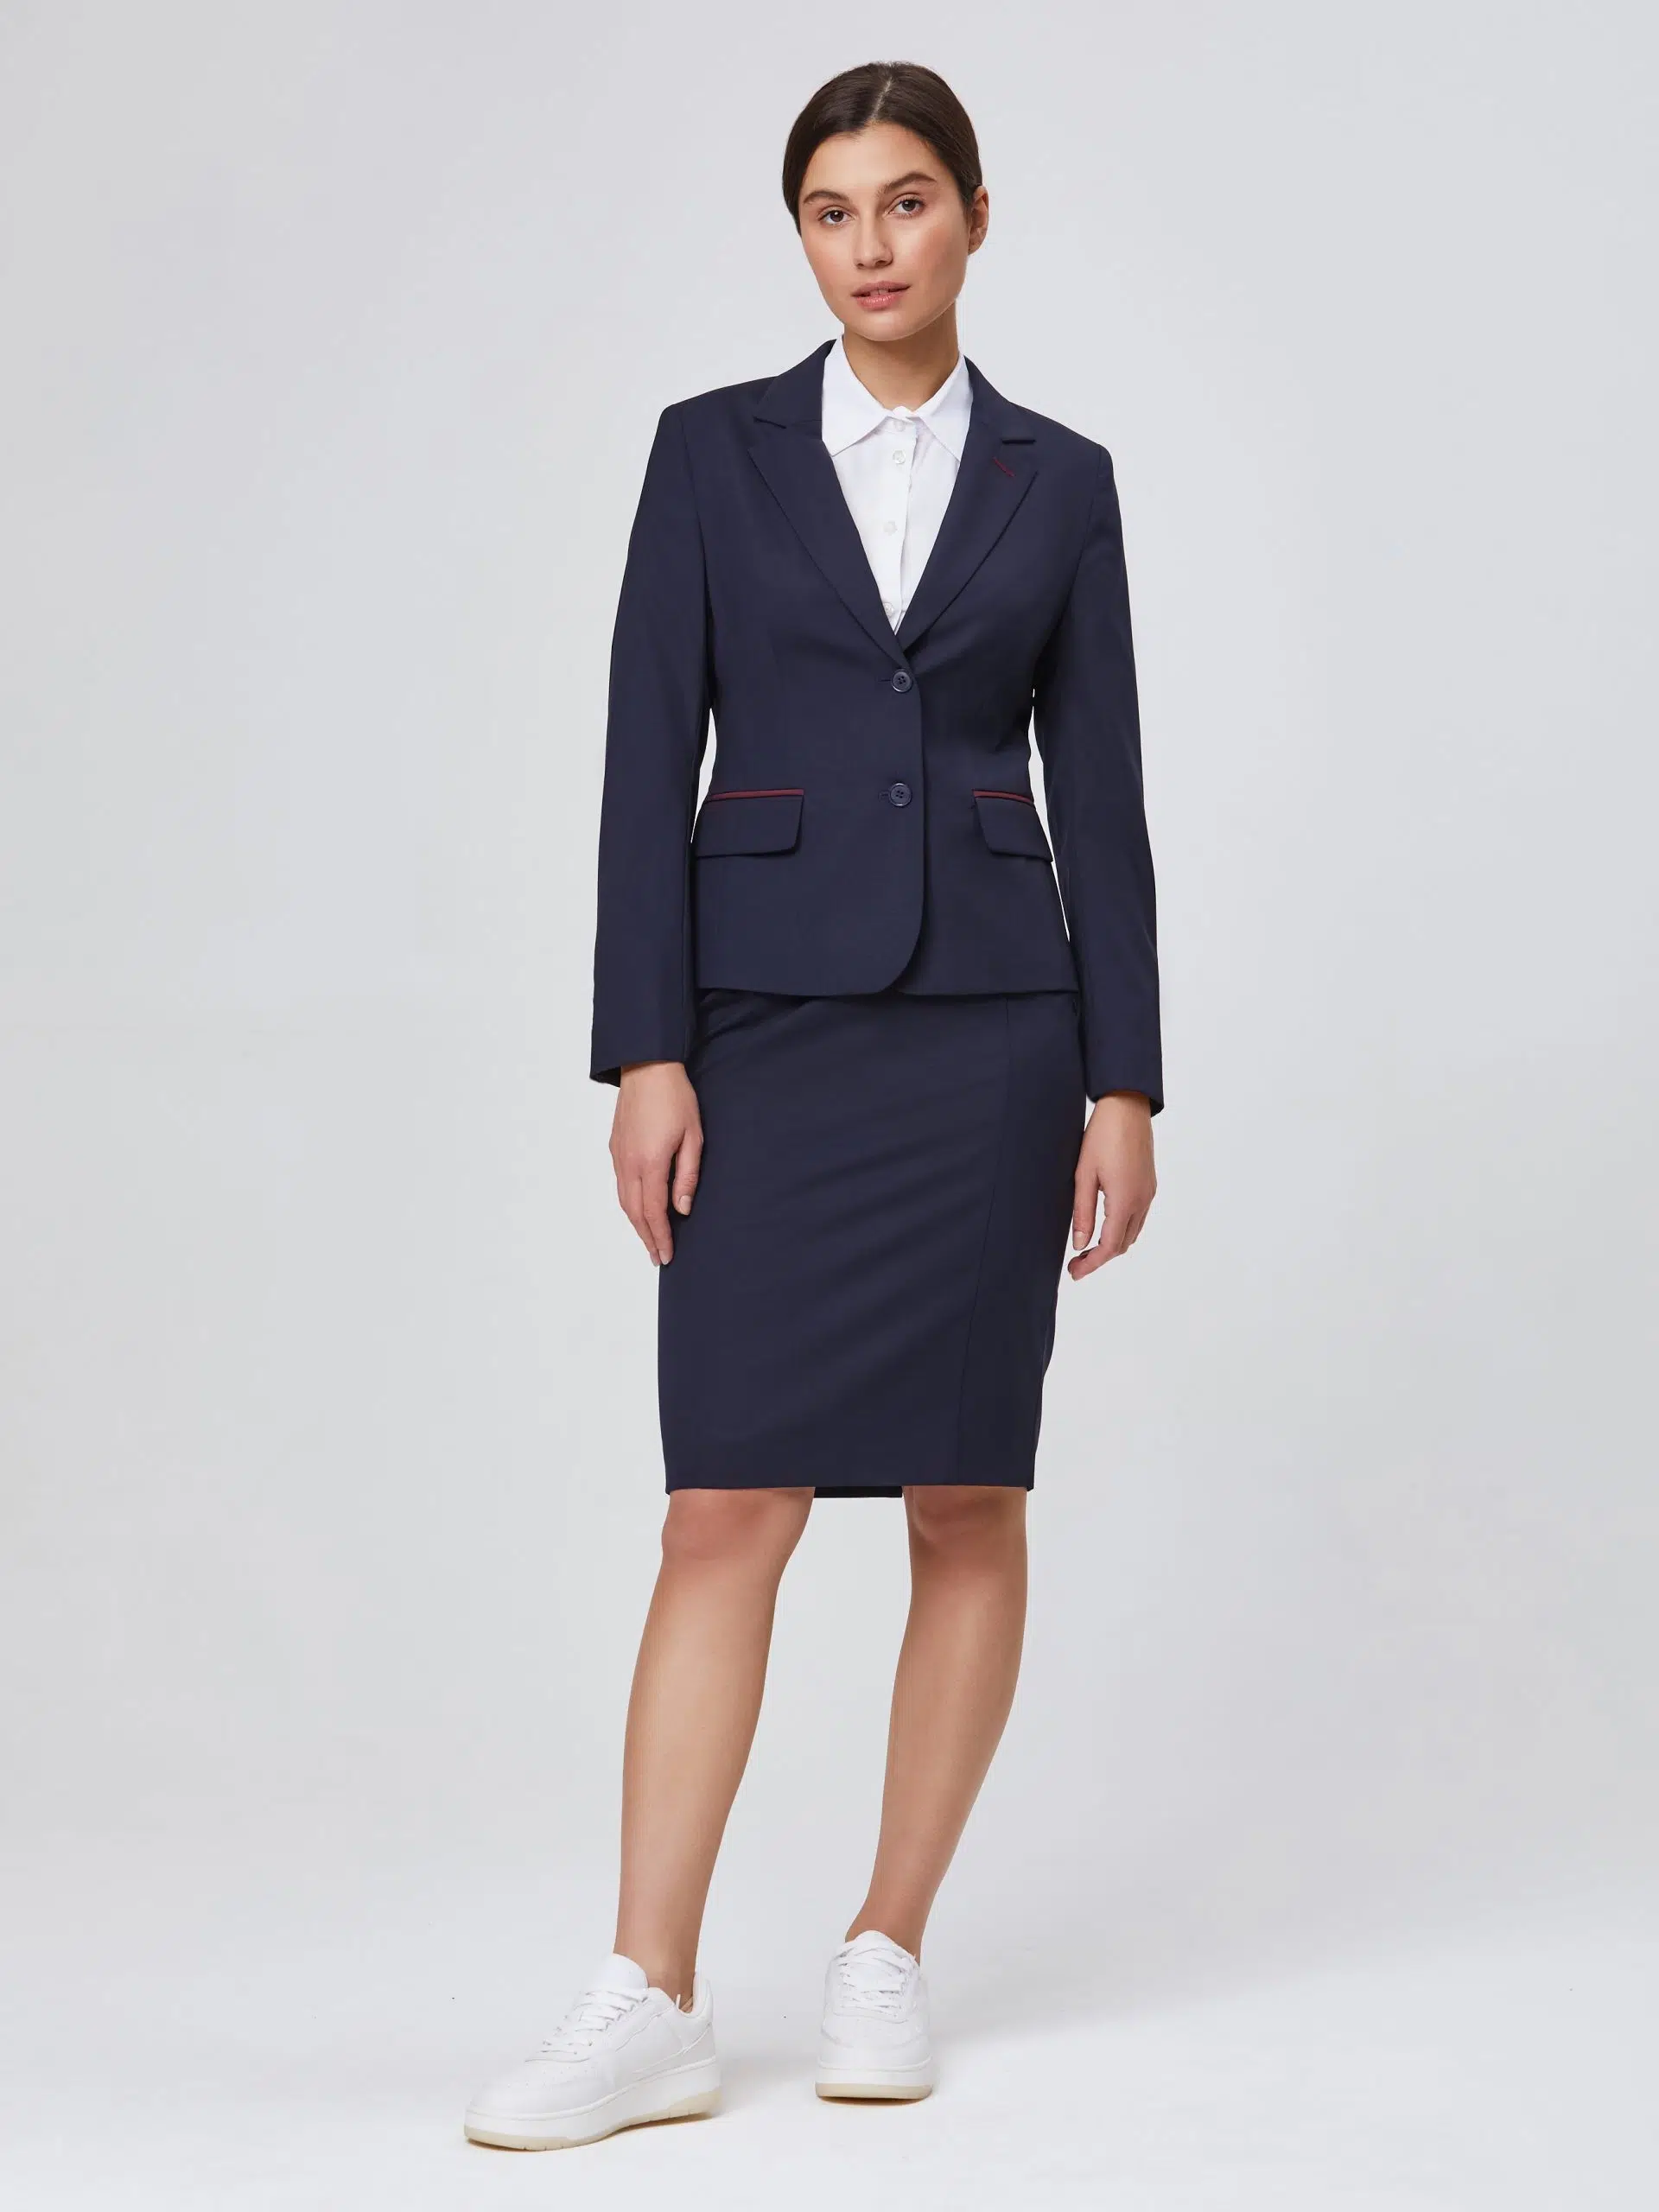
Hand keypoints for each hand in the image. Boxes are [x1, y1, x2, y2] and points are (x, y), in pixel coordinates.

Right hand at [610, 1061, 702, 1264]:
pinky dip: (628, 1203)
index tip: (667, 1255)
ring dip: (635, 1223)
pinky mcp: (615, 1147)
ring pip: (623, 1200)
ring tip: (648, 1239)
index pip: (653, 1211)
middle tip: (657, 1257)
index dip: (660, 1236)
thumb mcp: (693, 1136)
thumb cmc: (675, 1098)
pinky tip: (638, 1209)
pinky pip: (619, 1184)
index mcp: (650, 1162)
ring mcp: (619, 1155)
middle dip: (646, 1237)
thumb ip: (688, 1175)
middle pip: (634, 1212)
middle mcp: (629, 1163)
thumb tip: (682, 1208)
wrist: (646, 1067)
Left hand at [1069, 1092, 1155, 1280]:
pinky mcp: (1149, 1184)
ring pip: (1132, 1232)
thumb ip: (1082, 1213)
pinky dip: (1121, 1229)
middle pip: (1123, 1244)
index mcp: (1125, 1201)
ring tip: (1087, 1248)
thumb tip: (1080, 1244)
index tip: (1074, 1273)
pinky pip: (1138, 1217)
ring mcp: (1148, 1193)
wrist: (1127, 1107)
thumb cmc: (1102, 1135)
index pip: (1109, 1246)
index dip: (1092, 1264)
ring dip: (1112, 1245)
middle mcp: (1142, 1200)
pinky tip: (1104, 1225)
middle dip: (1100, 1258)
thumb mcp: (1083, 1175)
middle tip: (1076, 1263)